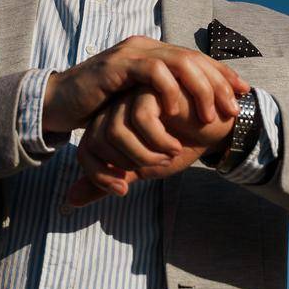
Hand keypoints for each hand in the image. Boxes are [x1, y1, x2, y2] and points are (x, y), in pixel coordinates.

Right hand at [42, 35, 247, 137]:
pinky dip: (169, 90)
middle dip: (218, 83)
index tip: (244, 95)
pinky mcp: (117, 65)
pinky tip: (176, 111)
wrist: (58, 104)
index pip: (197, 58)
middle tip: (232, 109)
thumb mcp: (138, 103)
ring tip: (208, 117)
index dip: (223, 74)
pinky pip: (152, 71)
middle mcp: (146, 47)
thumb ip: (161, 101)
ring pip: (178, 61)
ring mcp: (132, 53)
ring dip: (199, 89)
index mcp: (154, 54)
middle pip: (194, 57)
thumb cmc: (99, 107)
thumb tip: (196, 111)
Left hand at [65, 86, 238, 206]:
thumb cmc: (181, 146)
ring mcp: (133, 95)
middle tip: (158, 167)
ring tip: (170, 154)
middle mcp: (117, 107)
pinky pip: (140, 118)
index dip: (99, 176)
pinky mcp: (152, 87)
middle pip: (96, 140)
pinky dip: (158, 141)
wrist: (218, 131)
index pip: (86, 150)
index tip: (125, 188)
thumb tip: (71, 200)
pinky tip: (177, 143)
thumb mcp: (140, 170)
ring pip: (115, 131)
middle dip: (127, 165)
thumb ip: (108, 181)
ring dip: (145, 155)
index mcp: (111, 123)